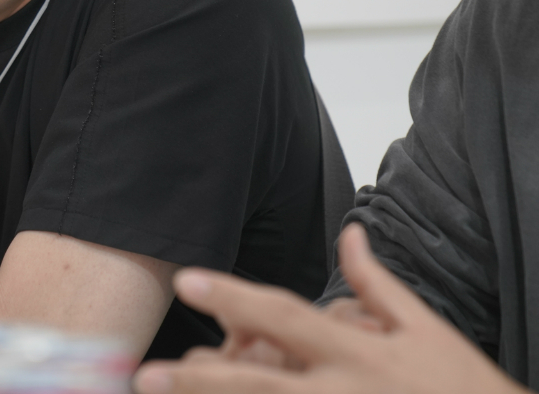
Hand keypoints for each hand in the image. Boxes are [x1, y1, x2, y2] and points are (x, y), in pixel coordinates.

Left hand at [133, 224, 525, 393]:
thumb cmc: (467, 390)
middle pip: (258, 385)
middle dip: (198, 380)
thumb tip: (349, 234)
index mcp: (359, 355)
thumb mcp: (429, 329)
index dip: (233, 297)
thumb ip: (377, 284)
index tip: (187, 280)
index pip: (284, 317)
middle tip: (145, 374)